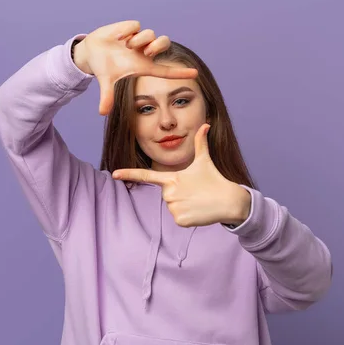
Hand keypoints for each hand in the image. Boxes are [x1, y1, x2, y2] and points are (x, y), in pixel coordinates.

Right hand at [73, 20, 198, 114]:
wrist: (92, 50)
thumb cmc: (103, 67)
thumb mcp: (106, 81)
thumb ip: (107, 96)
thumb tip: (102, 113)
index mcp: (143, 66)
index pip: (165, 70)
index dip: (180, 73)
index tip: (196, 74)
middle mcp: (144, 51)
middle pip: (164, 43)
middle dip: (158, 47)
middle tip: (148, 52)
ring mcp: (138, 38)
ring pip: (150, 34)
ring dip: (139, 40)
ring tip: (126, 46)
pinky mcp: (130, 27)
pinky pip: (135, 26)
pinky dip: (126, 31)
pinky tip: (117, 38)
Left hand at [112, 124, 250, 226]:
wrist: (229, 201)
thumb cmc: (215, 179)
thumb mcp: (205, 161)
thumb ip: (201, 143)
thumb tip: (206, 124)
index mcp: (172, 178)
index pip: (146, 176)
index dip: (129, 174)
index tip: (114, 174)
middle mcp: (169, 193)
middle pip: (166, 195)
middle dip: (180, 195)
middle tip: (195, 192)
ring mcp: (174, 207)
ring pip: (173, 208)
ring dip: (184, 206)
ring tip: (198, 201)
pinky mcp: (180, 220)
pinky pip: (179, 219)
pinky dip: (189, 217)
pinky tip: (198, 211)